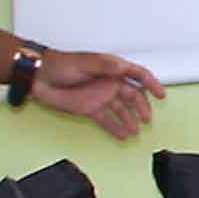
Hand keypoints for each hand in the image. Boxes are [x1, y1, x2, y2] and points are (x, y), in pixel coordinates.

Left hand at [31, 49, 163, 139]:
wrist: (38, 77)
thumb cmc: (59, 65)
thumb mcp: (85, 62)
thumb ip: (105, 65)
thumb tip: (123, 68)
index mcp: (111, 69)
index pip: (137, 75)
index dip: (151, 84)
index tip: (160, 94)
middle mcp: (108, 83)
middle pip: (133, 96)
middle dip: (142, 108)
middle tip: (147, 119)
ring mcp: (99, 96)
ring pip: (121, 110)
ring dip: (130, 120)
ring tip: (135, 131)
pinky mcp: (89, 108)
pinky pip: (107, 120)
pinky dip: (115, 128)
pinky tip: (122, 135)